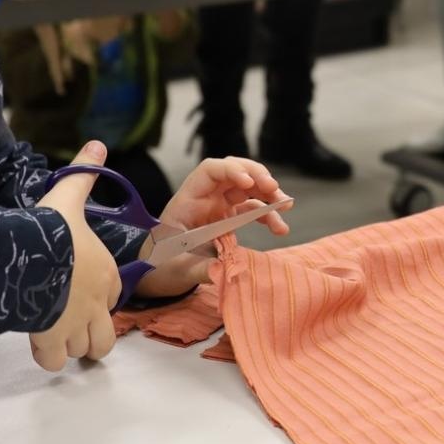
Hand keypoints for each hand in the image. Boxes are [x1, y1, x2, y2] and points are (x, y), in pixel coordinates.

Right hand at [29, 141, 121, 369]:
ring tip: (53, 331)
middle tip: (70, 323)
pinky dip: (48, 356)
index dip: (98, 294)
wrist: (30, 253)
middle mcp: (96, 303)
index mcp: (105, 272)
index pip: (112, 291)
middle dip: (91, 332)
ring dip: (72, 344)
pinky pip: (56, 360)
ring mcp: (76, 324)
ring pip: (86, 348)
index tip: (78, 288)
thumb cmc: (51, 229)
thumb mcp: (68, 196)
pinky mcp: (52, 339)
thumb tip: (97, 145)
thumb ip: (83, 175)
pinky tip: (37, 341)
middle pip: (105, 334)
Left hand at [137, 157, 292, 298]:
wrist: (158, 273)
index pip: (210, 170)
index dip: (231, 170)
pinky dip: (267, 215)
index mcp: (188, 200)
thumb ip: (200, 268)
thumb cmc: (161, 266)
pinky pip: (251, 209)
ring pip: (247, 188)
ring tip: (285, 205)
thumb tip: (223, 268)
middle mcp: (205, 197)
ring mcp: (217, 206)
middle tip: (274, 189)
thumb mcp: (178, 268)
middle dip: (256, 175)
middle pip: (234, 172)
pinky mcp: (227, 218)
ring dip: (268, 194)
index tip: (248, 184)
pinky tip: (279, 226)